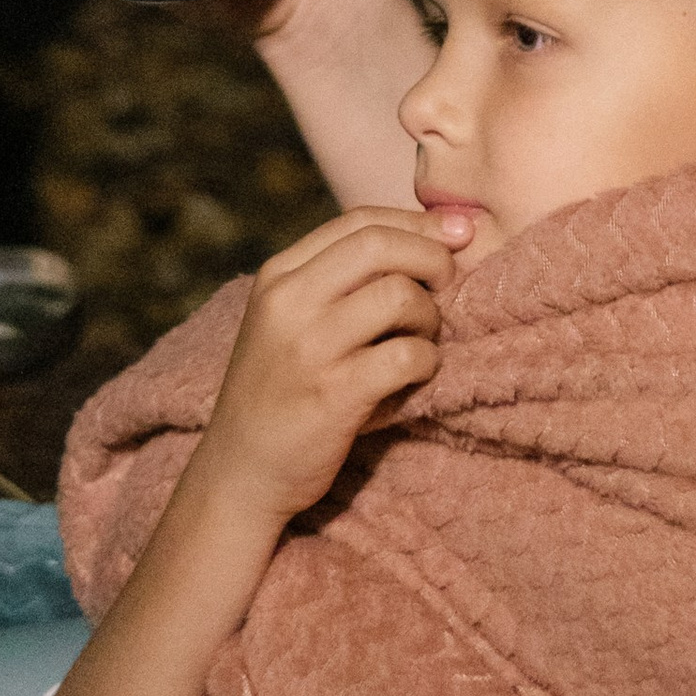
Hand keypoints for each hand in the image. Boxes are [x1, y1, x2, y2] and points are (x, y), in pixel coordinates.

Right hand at [192, 206, 456, 535]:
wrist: (239, 473)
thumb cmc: (282, 389)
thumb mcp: (289, 319)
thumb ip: (339, 279)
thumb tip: (430, 236)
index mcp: (278, 276)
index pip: (360, 221)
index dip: (417, 223)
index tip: (456, 234)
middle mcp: (288, 303)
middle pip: (380, 245)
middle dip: (432, 257)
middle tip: (449, 284)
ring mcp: (309, 348)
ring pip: (399, 296)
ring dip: (429, 316)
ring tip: (423, 339)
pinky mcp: (334, 395)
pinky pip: (407, 356)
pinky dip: (427, 362)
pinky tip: (417, 375)